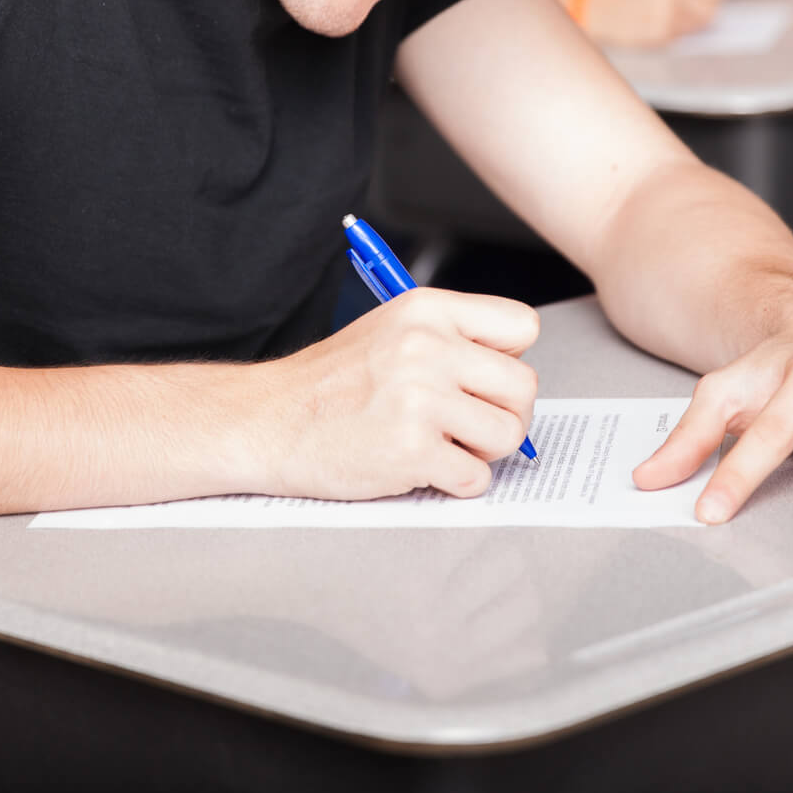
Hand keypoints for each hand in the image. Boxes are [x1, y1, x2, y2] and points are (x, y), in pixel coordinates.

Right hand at [260, 289, 539, 501]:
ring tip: (443, 445)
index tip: (483, 379)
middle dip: (505, 414)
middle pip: (525, 386)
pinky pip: (476, 478)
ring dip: (483, 451)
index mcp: (427, 310)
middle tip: (470, 425)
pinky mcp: (411, 450)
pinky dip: (457, 483)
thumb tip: (511, 372)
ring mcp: (420, 399)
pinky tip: (423, 468)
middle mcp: (428, 347)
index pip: (522, 325)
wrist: (267, 421)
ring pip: (508, 434)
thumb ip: (452, 339)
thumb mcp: (390, 329)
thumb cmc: (330, 384)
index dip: (510, 359)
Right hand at [580, 0, 728, 47]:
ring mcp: (665, 13)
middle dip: (703, 9)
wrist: (583, 0)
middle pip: (711, 8)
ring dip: (687, 22)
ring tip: (668, 15)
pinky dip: (669, 32)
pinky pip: (676, 37)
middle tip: (690, 9)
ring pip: (696, 25)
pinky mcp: (655, 34)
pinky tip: (651, 22)